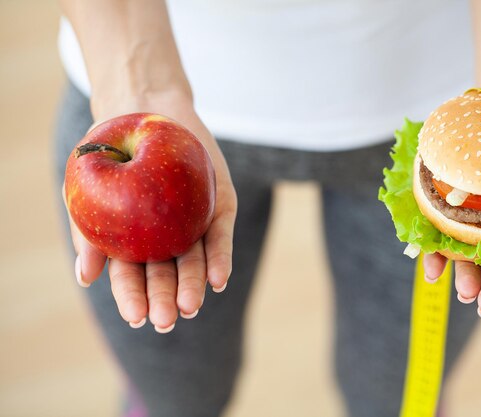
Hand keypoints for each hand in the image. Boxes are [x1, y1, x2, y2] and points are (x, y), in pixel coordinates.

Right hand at [64, 90, 236, 332]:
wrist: (146, 111)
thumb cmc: (110, 151)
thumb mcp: (89, 187)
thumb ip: (87, 231)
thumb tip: (85, 278)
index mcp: (133, 243)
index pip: (132, 277)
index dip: (133, 297)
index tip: (136, 318)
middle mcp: (166, 240)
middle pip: (166, 275)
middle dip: (165, 298)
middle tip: (164, 321)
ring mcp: (194, 226)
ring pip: (195, 261)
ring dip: (193, 285)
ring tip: (190, 307)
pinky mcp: (219, 209)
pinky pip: (220, 236)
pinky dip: (220, 257)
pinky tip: (219, 279)